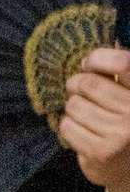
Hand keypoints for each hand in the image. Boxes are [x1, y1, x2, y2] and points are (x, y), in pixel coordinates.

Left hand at [60, 46, 129, 191]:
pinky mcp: (101, 152)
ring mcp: (120, 134)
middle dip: (77, 84)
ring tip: (86, 114)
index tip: (89, 63)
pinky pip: (67, 126)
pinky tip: (84, 131)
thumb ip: (124, 74)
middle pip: (89, 84)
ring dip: (74, 108)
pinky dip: (70, 126)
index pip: (123, 62)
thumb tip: (114, 39)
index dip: (98, 58)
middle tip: (78, 88)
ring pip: (75, 106)